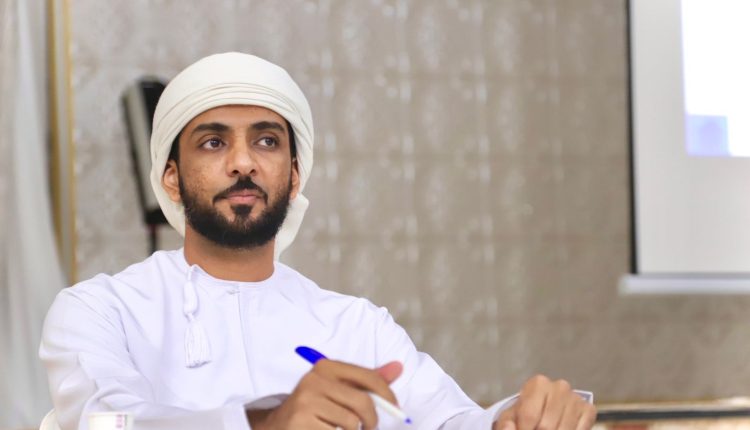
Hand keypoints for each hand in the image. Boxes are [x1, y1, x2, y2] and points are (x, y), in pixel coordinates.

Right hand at [248, 360, 402, 429]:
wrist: (278, 425)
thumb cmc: (316, 406)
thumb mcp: (338, 388)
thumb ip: (367, 381)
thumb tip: (398, 367)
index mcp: (326, 367)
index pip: (367, 376)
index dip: (387, 394)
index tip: (396, 408)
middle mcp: (314, 380)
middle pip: (362, 402)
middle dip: (372, 420)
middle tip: (369, 428)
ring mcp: (305, 402)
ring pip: (351, 423)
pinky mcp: (301, 423)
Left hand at [493, 375, 595, 429]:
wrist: (542, 413)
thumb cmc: (525, 415)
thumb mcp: (510, 418)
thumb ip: (506, 424)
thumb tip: (509, 429)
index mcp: (538, 384)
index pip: (529, 416)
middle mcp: (560, 387)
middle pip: (546, 426)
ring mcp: (576, 398)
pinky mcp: (588, 410)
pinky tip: (560, 429)